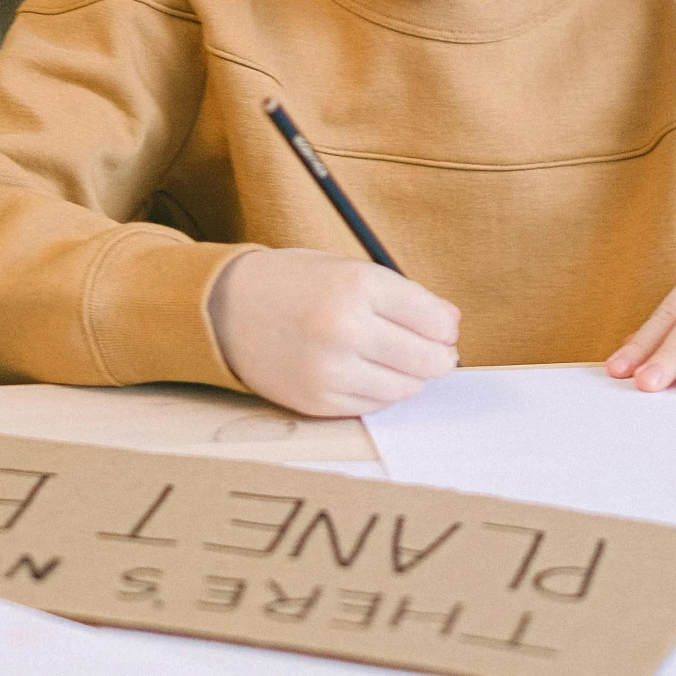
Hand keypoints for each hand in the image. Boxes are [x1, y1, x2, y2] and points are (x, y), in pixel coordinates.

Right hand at [208, 247, 460, 418]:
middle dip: (440, 357)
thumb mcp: (347, 269)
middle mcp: (345, 328)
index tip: (443, 327)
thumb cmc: (294, 284)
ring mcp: (330, 369)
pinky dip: (381, 393)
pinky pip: (373, 406)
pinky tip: (368, 373)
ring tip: (397, 360)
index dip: (445, 326)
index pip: (434, 319)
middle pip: (427, 359)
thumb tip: (450, 325)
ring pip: (405, 389)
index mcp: (358, 284)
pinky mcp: (317, 400)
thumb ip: (400, 295)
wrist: (226, 308)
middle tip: (437, 353)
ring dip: (411, 378)